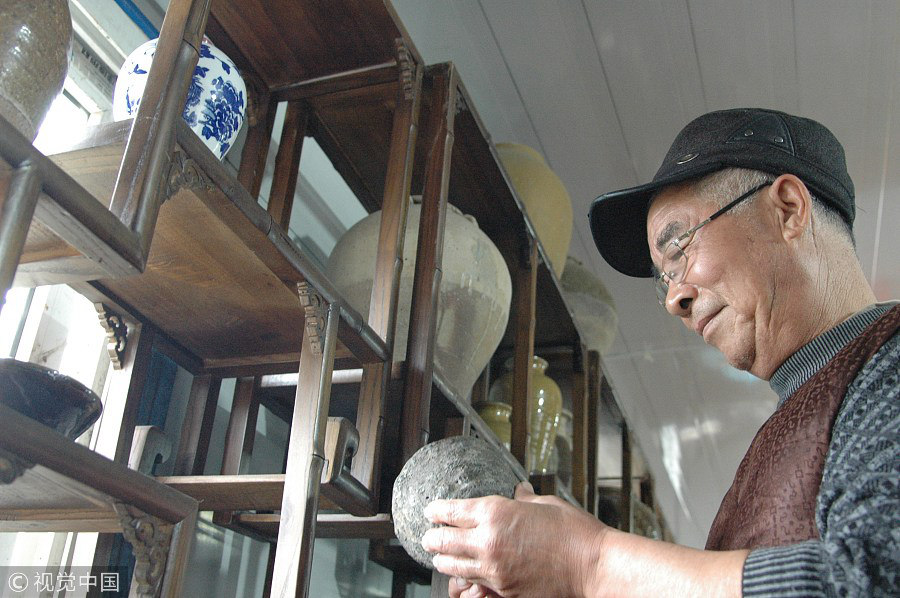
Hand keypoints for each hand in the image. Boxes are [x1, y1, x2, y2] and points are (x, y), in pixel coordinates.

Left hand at [422, 481, 608, 596]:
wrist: (592, 566)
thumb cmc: (574, 532)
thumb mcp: (546, 505)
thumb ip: (524, 500)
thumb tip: (518, 492)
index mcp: (496, 513)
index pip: (451, 512)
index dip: (436, 511)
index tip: (431, 511)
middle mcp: (488, 541)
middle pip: (444, 541)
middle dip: (432, 538)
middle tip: (429, 536)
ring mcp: (494, 570)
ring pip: (454, 566)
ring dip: (443, 560)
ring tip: (440, 557)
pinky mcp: (503, 591)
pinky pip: (475, 584)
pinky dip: (466, 578)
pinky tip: (466, 575)